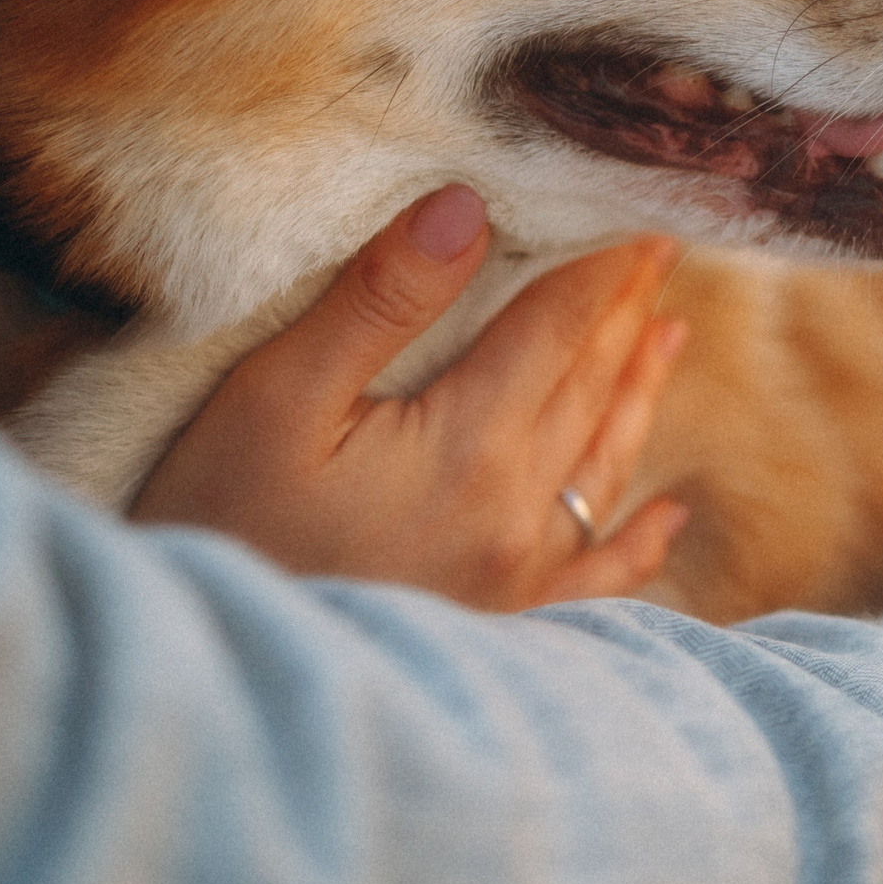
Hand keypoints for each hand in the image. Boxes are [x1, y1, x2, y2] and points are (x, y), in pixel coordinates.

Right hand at [133, 186, 690, 609]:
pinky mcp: (500, 628)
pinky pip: (597, 576)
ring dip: (640, 393)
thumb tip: (467, 208)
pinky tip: (667, 514)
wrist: (212, 677)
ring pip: (603, 466)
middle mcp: (516, 515)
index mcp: (470, 446)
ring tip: (670, 334)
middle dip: (626, 311)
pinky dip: (638, 538)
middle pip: (590, 385)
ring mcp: (516, 581)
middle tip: (660, 247)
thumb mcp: (277, 396)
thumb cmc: (220, 523)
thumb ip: (379, 299)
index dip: (603, 262)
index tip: (643, 207)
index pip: (561, 324)